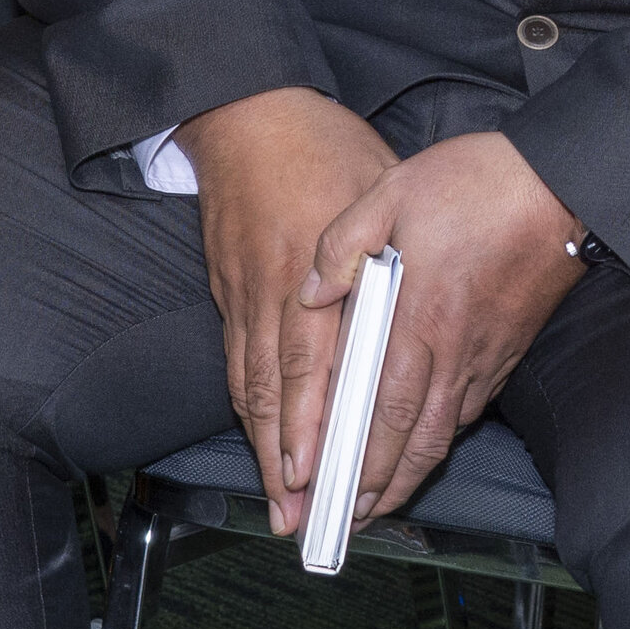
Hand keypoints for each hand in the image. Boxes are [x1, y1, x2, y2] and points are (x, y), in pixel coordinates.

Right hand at [177, 85, 398, 533]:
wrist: (243, 113)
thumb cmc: (322, 145)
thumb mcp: (372, 182)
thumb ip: (383, 249)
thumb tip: (402, 309)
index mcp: (312, 266)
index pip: (315, 361)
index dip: (316, 422)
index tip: (320, 471)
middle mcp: (274, 291)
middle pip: (278, 392)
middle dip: (286, 460)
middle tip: (297, 516)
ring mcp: (244, 294)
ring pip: (252, 386)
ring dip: (265, 447)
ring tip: (280, 500)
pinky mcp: (227, 291)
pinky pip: (237, 362)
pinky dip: (250, 408)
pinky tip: (262, 441)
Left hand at [299, 132, 586, 526]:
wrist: (563, 182)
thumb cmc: (478, 182)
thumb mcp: (393, 191)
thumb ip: (343, 243)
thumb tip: (310, 292)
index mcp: (419, 314)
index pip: (381, 405)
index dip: (356, 456)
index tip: (328, 487)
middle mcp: (453, 346)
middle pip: (413, 436)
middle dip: (380, 485)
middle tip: (351, 518)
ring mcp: (486, 352)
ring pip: (445, 431)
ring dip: (412, 473)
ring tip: (383, 501)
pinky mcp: (508, 348)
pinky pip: (471, 407)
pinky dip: (444, 438)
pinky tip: (427, 448)